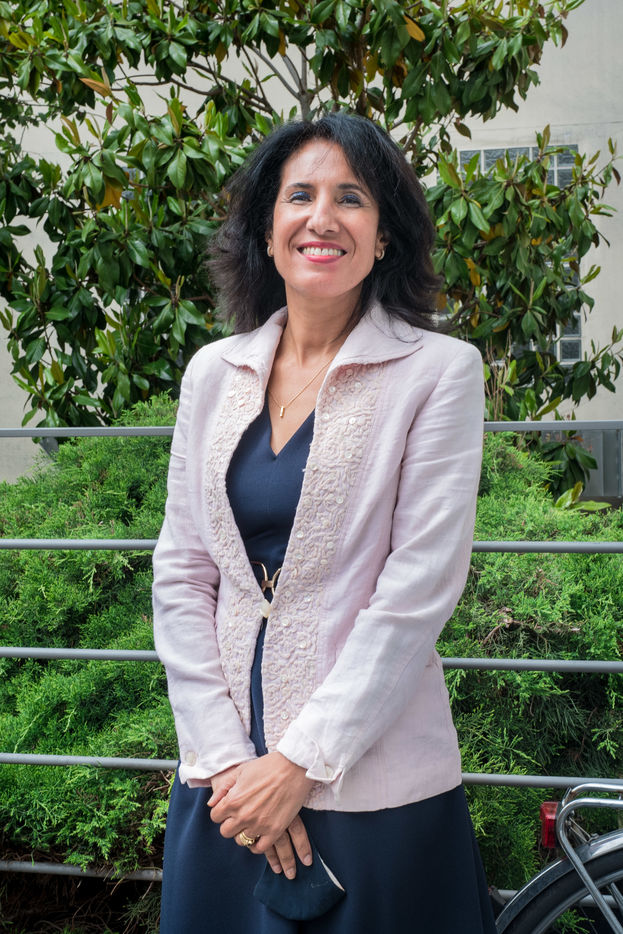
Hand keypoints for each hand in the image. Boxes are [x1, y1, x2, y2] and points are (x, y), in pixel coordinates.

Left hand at [208, 752, 313, 876]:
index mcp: (233, 800)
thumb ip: (223, 788)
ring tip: (251, 824)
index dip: (221, 813)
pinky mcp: (275, 830)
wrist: (294, 767)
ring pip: (241, 841)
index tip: (229, 809)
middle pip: (226, 832)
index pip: (215, 817)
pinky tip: (259, 836)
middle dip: (230, 824)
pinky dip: (257, 845)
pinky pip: (260, 848)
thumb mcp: (241, 771)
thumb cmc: (267, 766)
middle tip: (240, 817)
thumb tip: (211, 804)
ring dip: (244, 833)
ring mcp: (259, 825)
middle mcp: (243, 815)